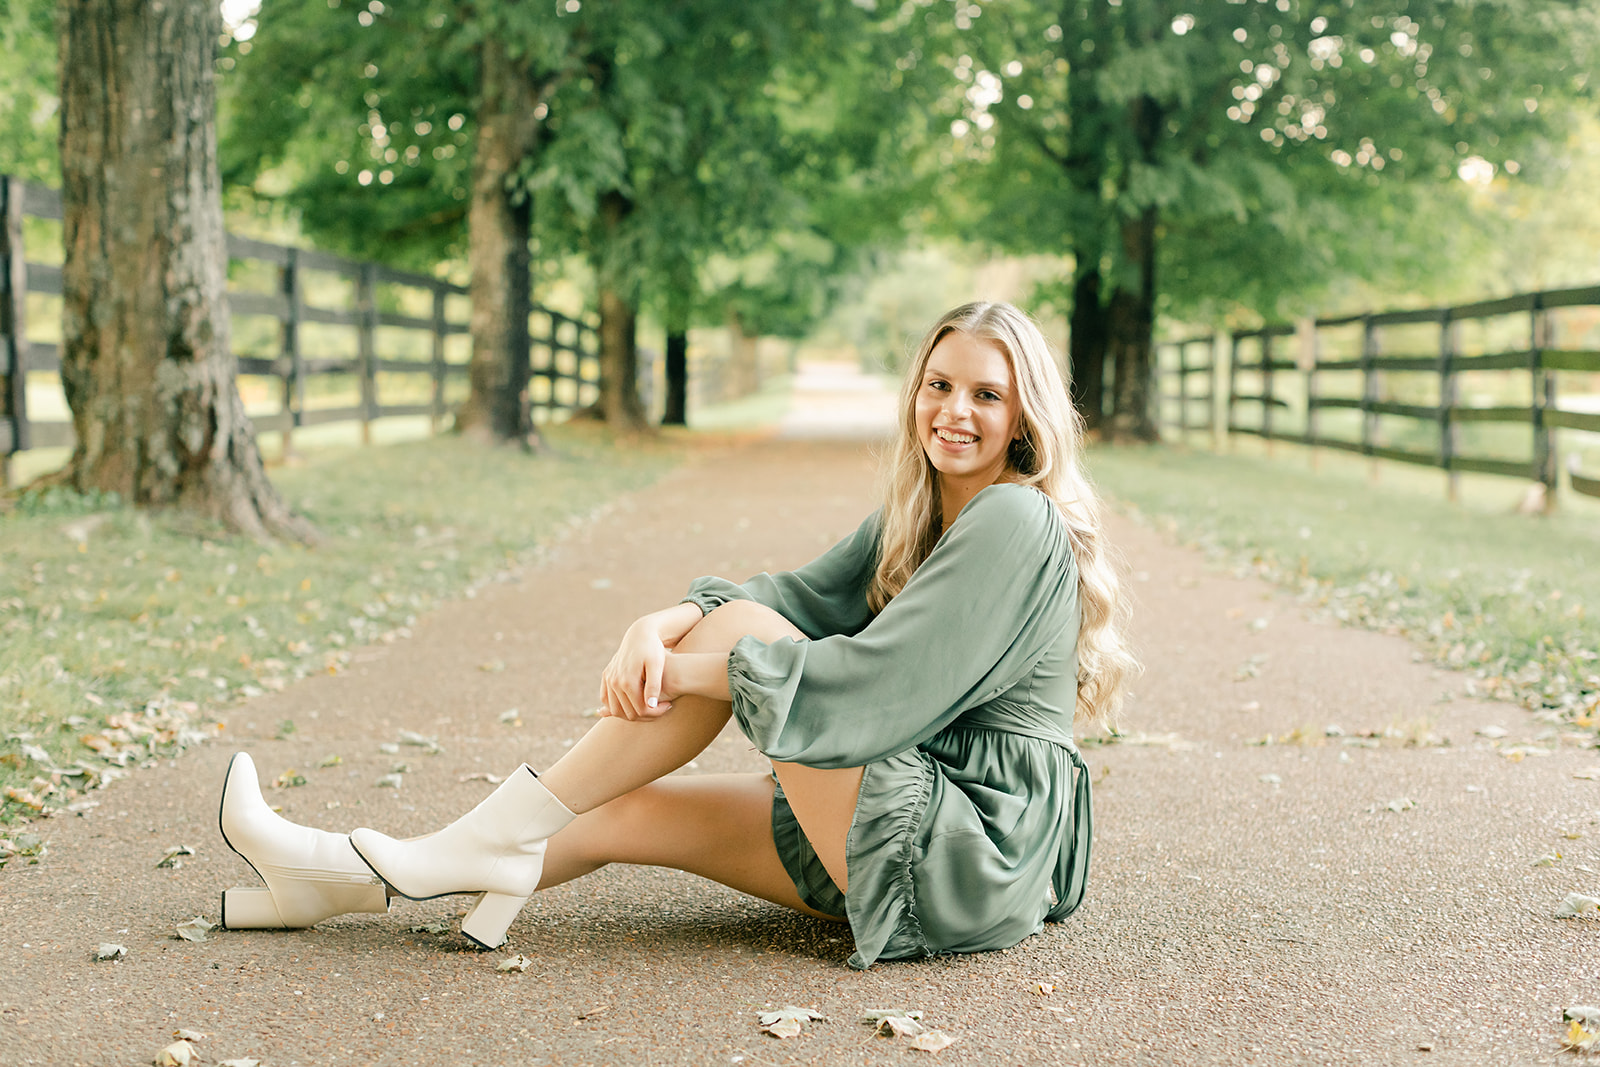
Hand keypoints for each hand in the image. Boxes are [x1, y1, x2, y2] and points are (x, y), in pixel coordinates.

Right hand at [597, 605, 697, 719]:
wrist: (640, 634)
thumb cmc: (653, 649)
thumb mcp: (657, 665)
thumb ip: (654, 685)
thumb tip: (650, 706)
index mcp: (627, 681)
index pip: (640, 710)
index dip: (655, 713)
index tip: (668, 706)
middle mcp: (614, 682)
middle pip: (628, 713)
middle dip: (645, 715)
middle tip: (661, 709)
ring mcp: (608, 679)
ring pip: (616, 710)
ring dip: (631, 713)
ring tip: (650, 707)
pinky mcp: (606, 676)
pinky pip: (607, 700)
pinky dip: (618, 706)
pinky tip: (635, 703)